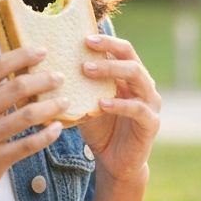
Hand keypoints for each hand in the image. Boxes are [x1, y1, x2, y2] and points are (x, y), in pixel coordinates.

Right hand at [0, 46, 66, 200]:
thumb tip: (21, 67)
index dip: (22, 56)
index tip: (42, 51)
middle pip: (15, 88)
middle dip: (43, 79)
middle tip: (59, 77)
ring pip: (26, 115)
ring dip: (51, 106)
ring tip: (65, 101)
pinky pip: (28, 144)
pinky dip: (47, 134)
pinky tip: (58, 127)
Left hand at [77, 34, 160, 183]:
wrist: (114, 162)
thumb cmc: (100, 129)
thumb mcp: (87, 103)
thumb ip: (80, 85)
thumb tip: (49, 67)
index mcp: (130, 76)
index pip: (123, 49)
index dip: (106, 41)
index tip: (84, 38)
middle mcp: (144, 85)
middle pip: (131, 58)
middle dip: (108, 51)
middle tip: (84, 51)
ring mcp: (150, 103)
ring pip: (137, 77)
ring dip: (111, 71)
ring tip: (87, 71)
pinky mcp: (151, 123)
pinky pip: (138, 109)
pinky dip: (119, 104)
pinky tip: (101, 103)